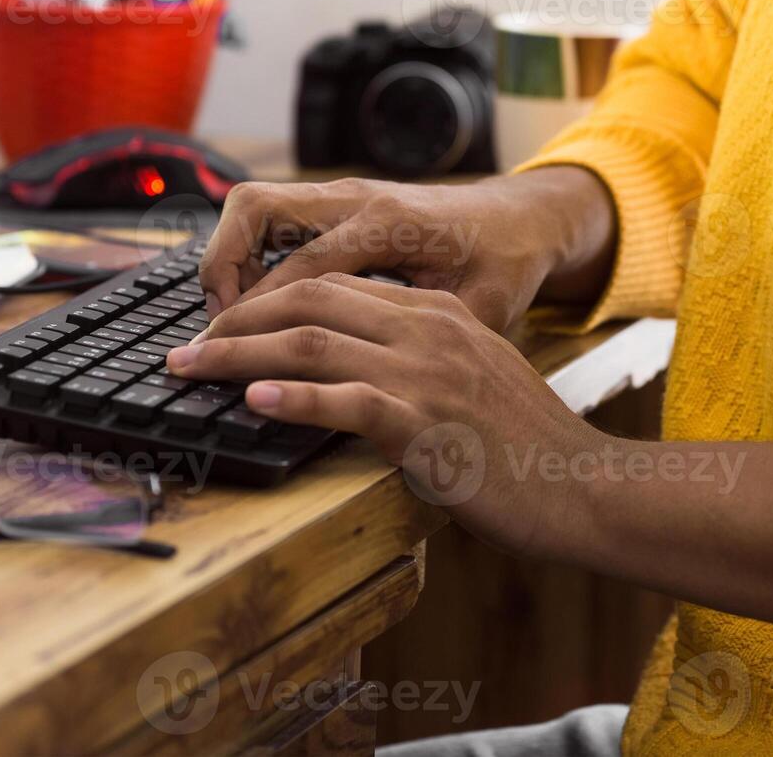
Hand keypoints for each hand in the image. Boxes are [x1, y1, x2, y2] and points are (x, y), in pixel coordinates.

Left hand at [166, 271, 598, 556]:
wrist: (582, 485)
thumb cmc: (527, 445)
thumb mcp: (476, 378)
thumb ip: (424, 361)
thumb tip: (358, 372)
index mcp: (439, 312)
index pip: (335, 286)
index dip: (268, 301)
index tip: (227, 326)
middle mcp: (429, 329)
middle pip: (311, 299)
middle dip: (238, 320)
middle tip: (190, 346)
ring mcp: (427, 372)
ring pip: (312, 343)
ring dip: (239, 356)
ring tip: (193, 368)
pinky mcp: (426, 422)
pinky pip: (344, 400)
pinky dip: (291, 400)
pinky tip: (253, 403)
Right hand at [197, 168, 614, 331]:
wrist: (520, 218)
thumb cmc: (504, 263)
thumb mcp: (483, 309)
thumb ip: (433, 338)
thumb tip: (389, 386)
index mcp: (391, 224)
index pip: (303, 265)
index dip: (262, 310)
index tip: (232, 349)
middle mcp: (358, 198)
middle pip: (257, 211)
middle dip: (221, 267)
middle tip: (217, 329)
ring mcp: (344, 194)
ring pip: (255, 206)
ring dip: (228, 256)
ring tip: (228, 318)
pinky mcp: (338, 202)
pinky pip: (272, 216)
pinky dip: (249, 252)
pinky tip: (256, 302)